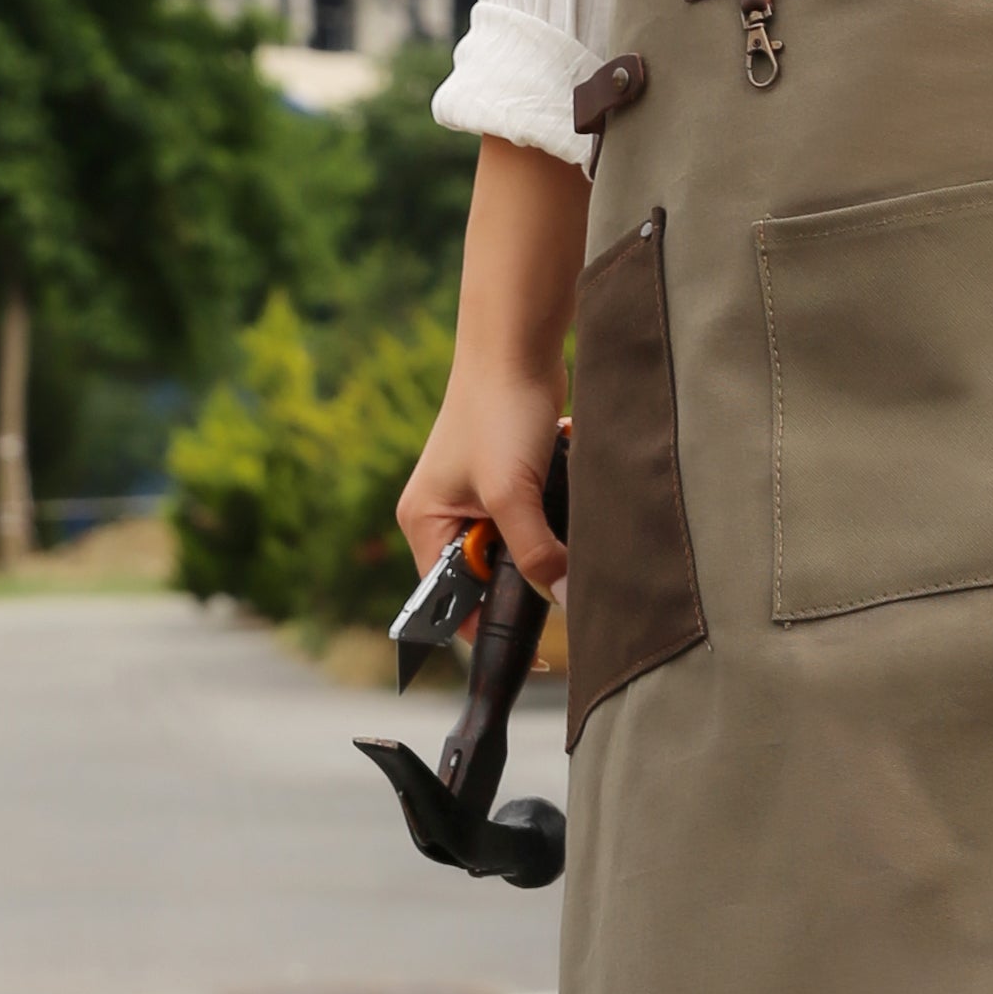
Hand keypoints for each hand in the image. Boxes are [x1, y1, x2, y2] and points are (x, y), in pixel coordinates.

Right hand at [400, 131, 588, 591]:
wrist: (517, 343)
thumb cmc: (499, 411)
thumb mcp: (514, 494)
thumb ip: (537, 553)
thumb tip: (567, 601)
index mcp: (424, 524)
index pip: (450, 602)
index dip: (491, 625)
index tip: (538, 650)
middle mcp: (443, 516)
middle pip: (488, 578)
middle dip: (527, 575)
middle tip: (562, 570)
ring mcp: (476, 497)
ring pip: (518, 548)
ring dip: (546, 540)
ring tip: (557, 510)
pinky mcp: (509, 478)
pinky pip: (535, 518)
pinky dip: (556, 512)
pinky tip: (564, 484)